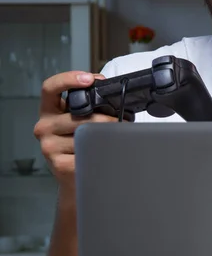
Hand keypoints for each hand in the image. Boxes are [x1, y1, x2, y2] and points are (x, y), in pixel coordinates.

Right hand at [33, 71, 117, 191]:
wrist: (72, 176)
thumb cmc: (77, 143)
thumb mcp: (77, 119)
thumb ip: (87, 103)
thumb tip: (105, 86)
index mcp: (49, 111)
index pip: (50, 87)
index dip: (68, 79)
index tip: (89, 79)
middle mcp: (44, 127)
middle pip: (81, 115)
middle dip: (107, 118)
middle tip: (125, 120)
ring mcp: (49, 147)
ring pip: (87, 134)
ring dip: (108, 135)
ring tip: (119, 137)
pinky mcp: (59, 164)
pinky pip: (88, 152)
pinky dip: (102, 150)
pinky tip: (108, 152)